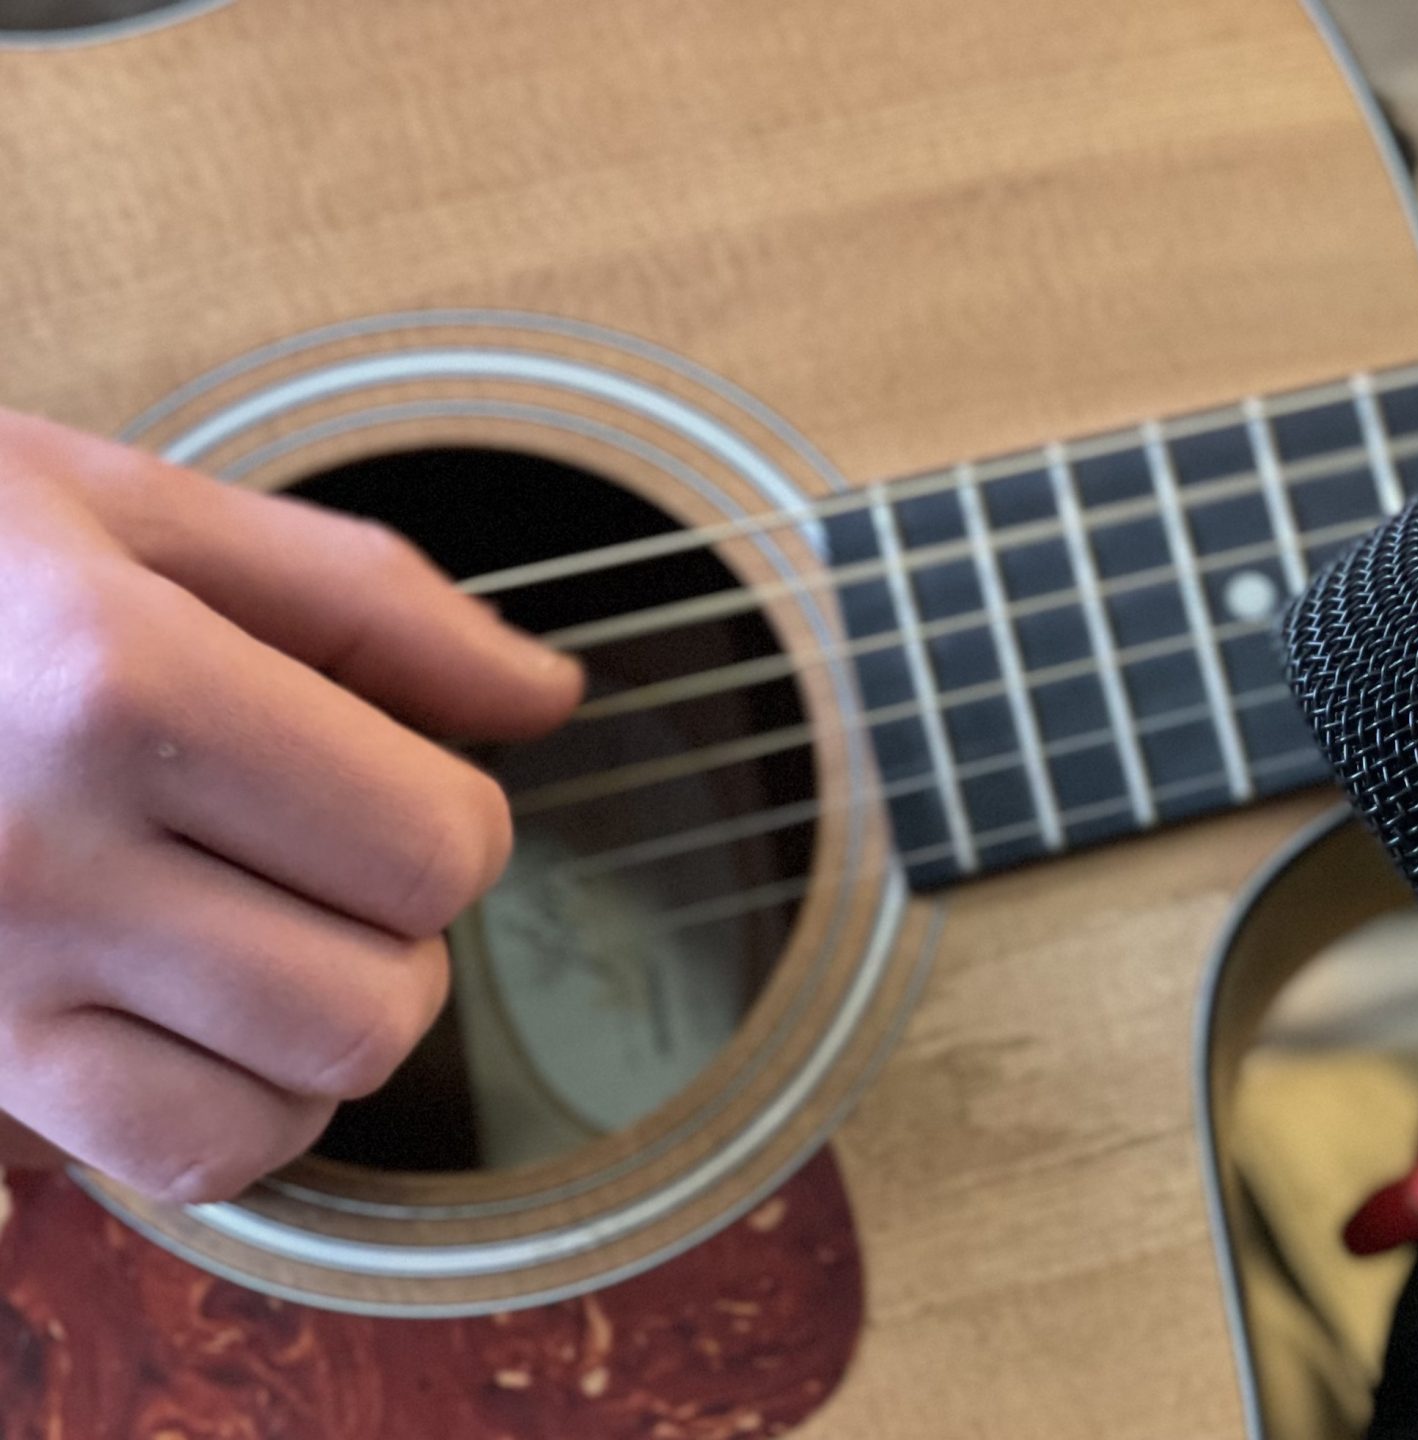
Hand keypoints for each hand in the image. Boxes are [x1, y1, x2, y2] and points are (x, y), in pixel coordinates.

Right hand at [0, 409, 580, 1201]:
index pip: (436, 843)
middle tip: (314, 846)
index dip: (450, 814)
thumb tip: (547, 696)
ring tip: (255, 922)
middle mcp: (37, 853)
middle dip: (397, 922)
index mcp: (111, 682)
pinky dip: (234, 1111)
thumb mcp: (120, 503)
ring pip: (296, 1096)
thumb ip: (364, 600)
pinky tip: (196, 1015)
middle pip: (387, 992)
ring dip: (326, 1019)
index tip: (383, 772)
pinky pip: (175, 1165)